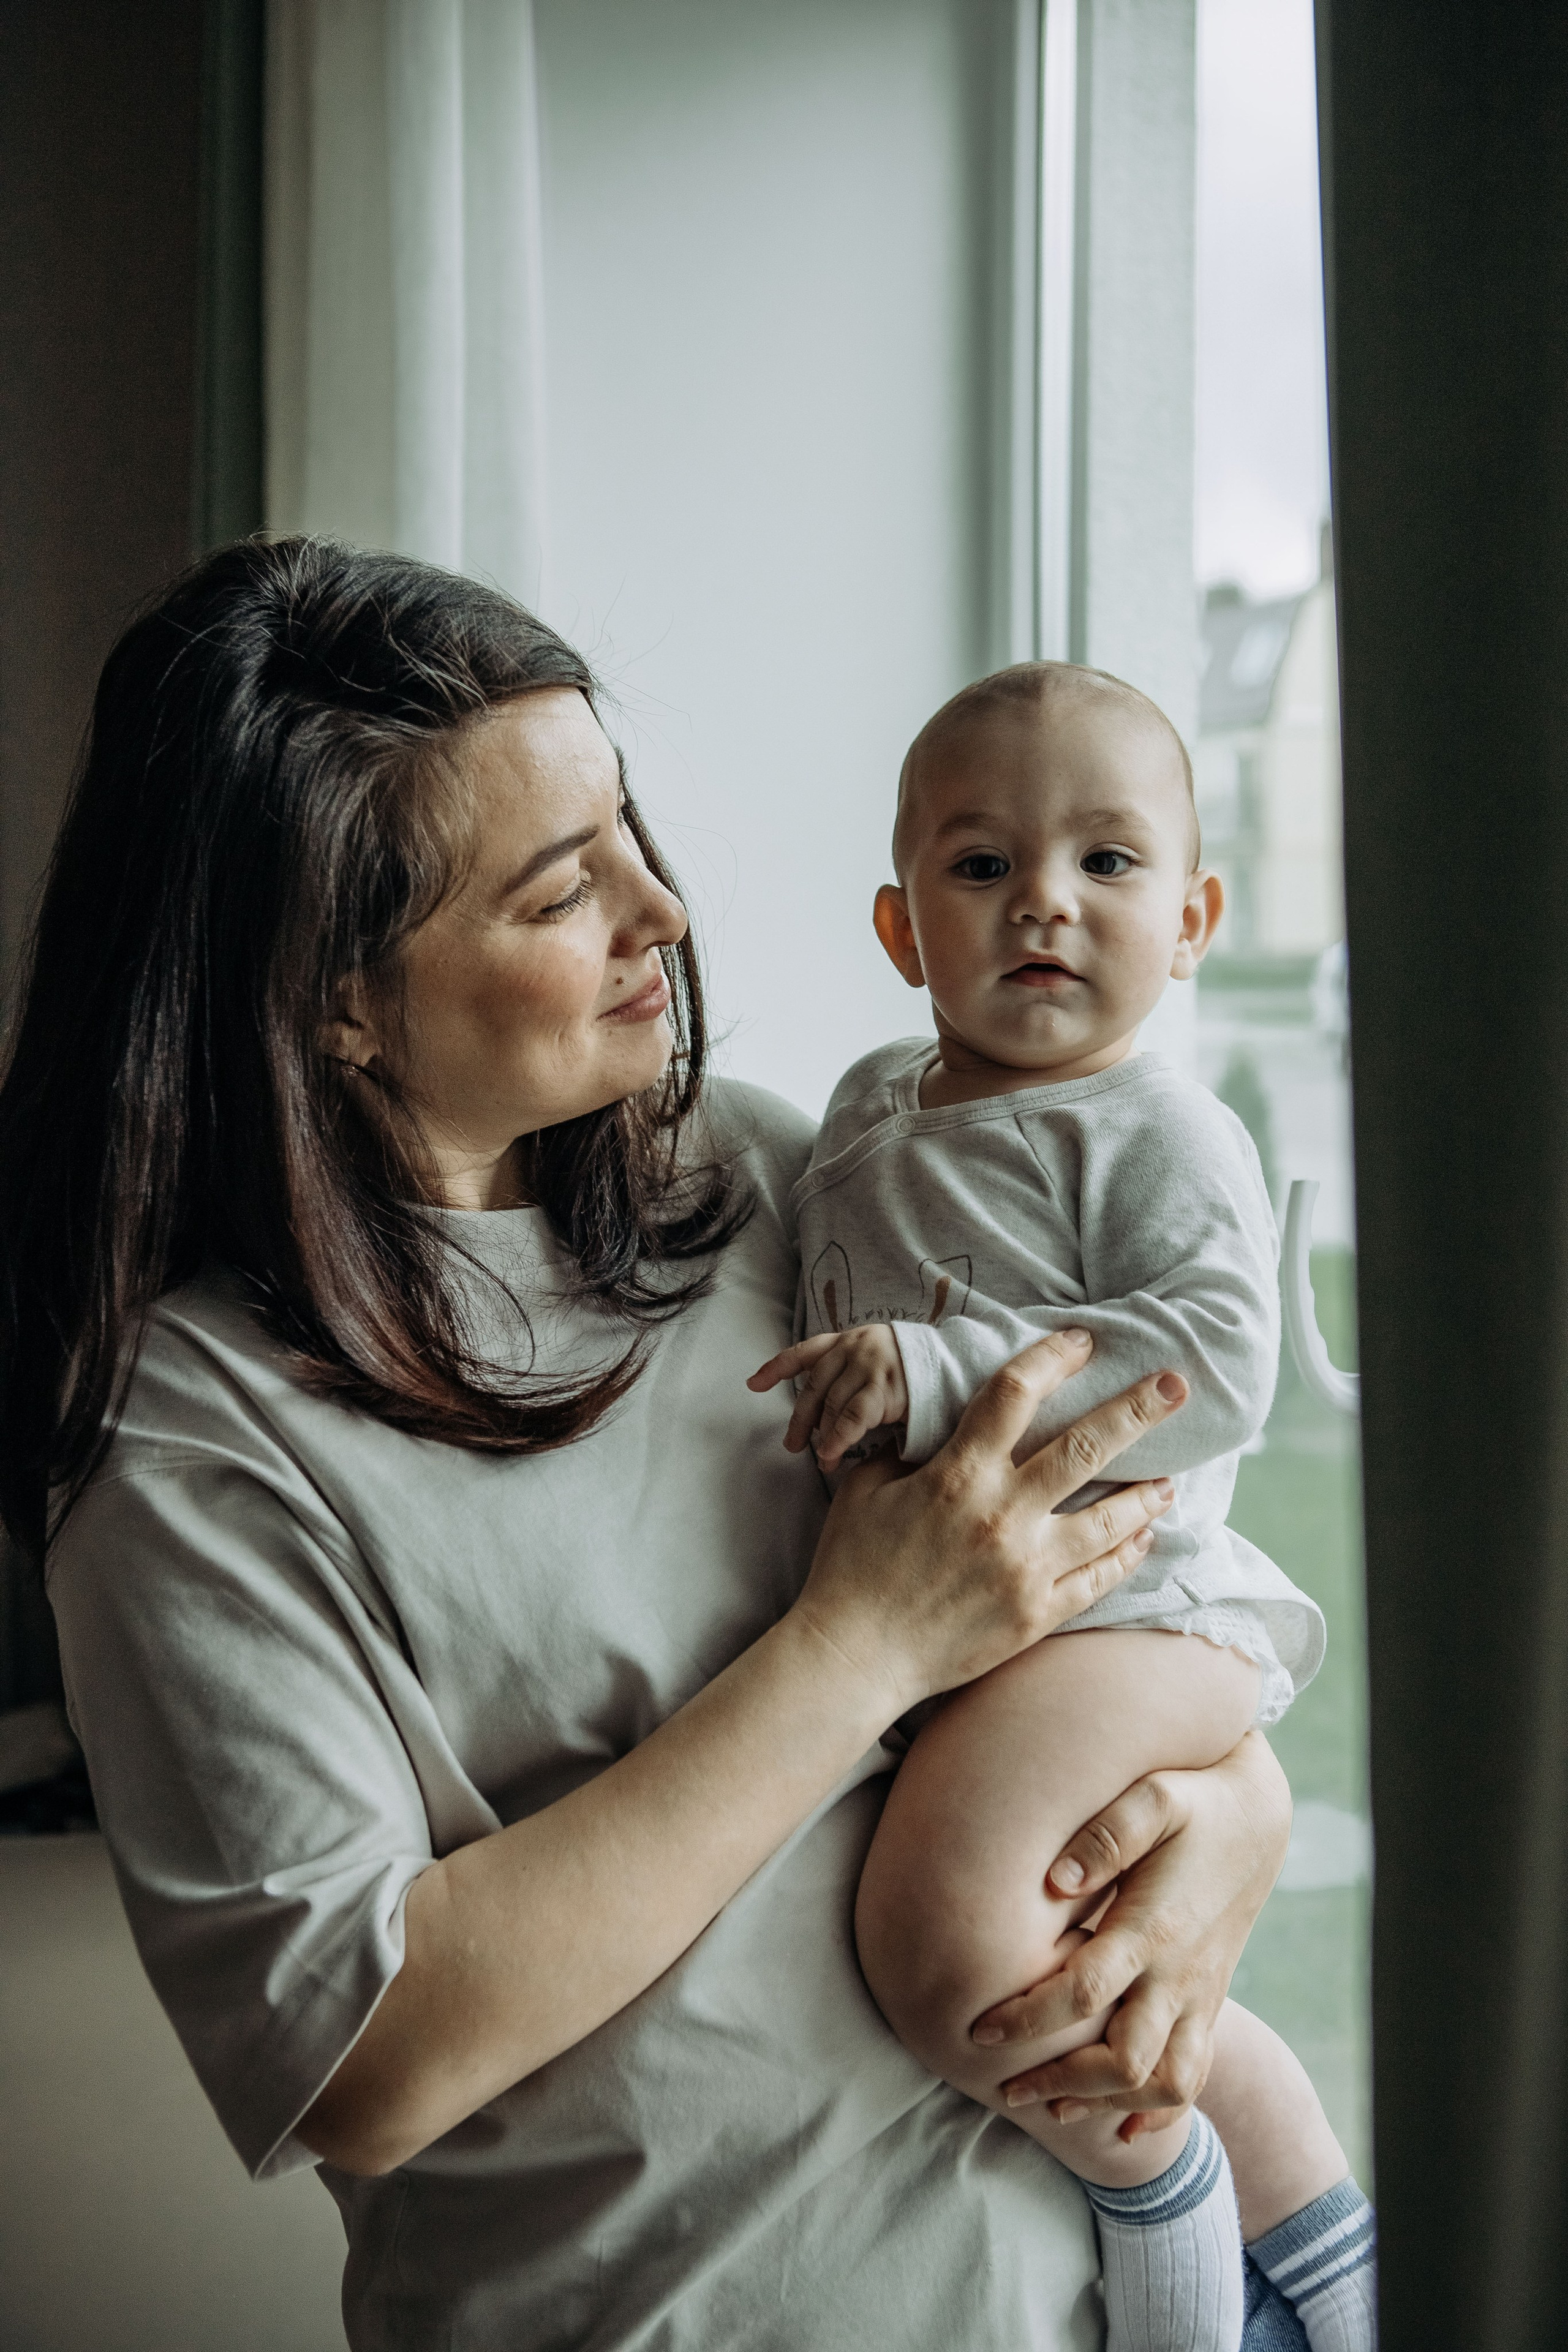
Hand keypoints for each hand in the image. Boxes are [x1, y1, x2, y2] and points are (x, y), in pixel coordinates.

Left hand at [749, 1326, 910, 1468]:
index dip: (776, 1368)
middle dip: (801, 1419)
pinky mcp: (884, 1386)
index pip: (803, 1353)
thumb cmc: (906, 1369)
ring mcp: (867, 1365)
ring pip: (832, 1404)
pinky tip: (832, 1454)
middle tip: (793, 1446)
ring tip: (822, 1460)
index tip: (753, 1384)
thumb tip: (817, 1418)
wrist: (949, 1363)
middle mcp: (852, 1349)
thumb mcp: (871, 1361)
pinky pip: (853, 1416)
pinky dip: (839, 1438)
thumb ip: (843, 1377)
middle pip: (814, 1387)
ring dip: (822, 1436)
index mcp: (844, 1341)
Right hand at [787, 1328, 1184, 1719]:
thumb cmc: (852, 1567)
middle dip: (1136, 1410)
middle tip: (1176, 1385)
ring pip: (1110, 1519)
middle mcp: (1001, 1516)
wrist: (856, 1655)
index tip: (1082, 1341)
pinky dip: (1127, 1554)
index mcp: (958, 1476)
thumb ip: (910, 1451)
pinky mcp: (1038, 1614)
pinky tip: (1143, 1537)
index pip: (1014, 1395)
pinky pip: (1100, 1578)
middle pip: (1086, 1448)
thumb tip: (934, 1424)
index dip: (1052, 1358)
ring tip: (1170, 1479)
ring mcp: (1027, 1569)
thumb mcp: (867, 1489)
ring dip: (1146, 1493)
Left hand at [969, 1729, 1290, 2135]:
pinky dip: (1160, 2114)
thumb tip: (1055, 1880)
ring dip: (1109, 2106)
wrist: (1258, 1820)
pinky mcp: (1209, 2002)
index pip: (1085, 1993)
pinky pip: (1194, 2076)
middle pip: (1126, 2061)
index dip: (1029, 2019)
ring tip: (1054, 2110)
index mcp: (1155, 1928)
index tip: (981, 2031)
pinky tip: (1123, 2132)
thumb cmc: (1194, 1803)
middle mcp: (1181, 1975)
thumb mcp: (1154, 1797)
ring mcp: (1200, 1995)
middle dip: (1063, 2083)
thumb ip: (1106, 1836)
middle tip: (1006, 2089)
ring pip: (1166, 2085)